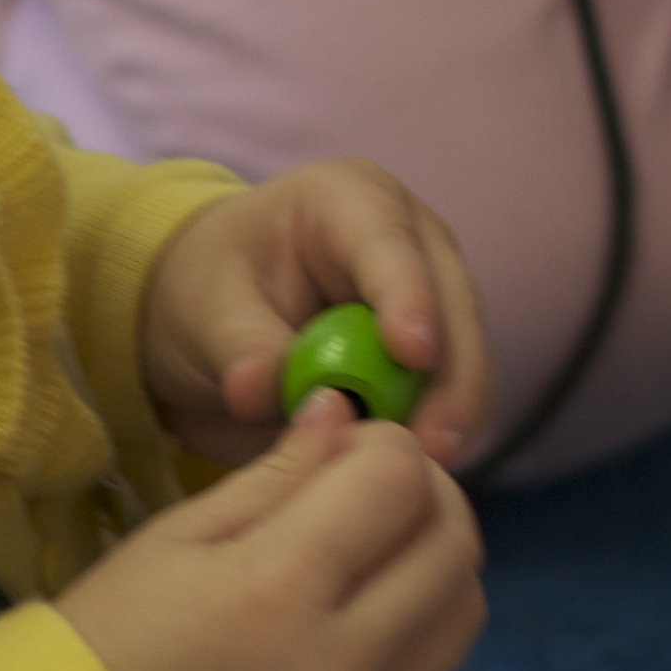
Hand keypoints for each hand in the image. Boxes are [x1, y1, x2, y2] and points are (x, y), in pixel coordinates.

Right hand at [58, 393, 485, 670]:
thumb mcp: (181, 534)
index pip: (397, 481)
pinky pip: (427, 668)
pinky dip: (415, 620)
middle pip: (455, 543)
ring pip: (464, 610)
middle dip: (428, 492)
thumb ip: (279, 474)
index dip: (381, 442)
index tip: (345, 443)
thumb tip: (345, 413)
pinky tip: (354, 608)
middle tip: (374, 483)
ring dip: (436, 559)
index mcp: (281, 591)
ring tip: (374, 545)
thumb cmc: (110, 633)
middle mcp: (341, 664)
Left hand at [137, 161, 490, 475]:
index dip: (408, 298)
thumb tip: (258, 389)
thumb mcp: (204, 309)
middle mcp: (413, 238)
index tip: (413, 355)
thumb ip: (238, 346)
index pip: (389, 245)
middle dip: (450, 379)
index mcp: (350, 200)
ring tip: (422, 471)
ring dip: (447, 417)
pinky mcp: (439, 349)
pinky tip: (418, 471)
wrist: (216, 316)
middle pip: (453, 305)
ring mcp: (435, 293)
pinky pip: (452, 397)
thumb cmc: (210, 290)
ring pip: (465, 358)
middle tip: (433, 448)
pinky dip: (435, 433)